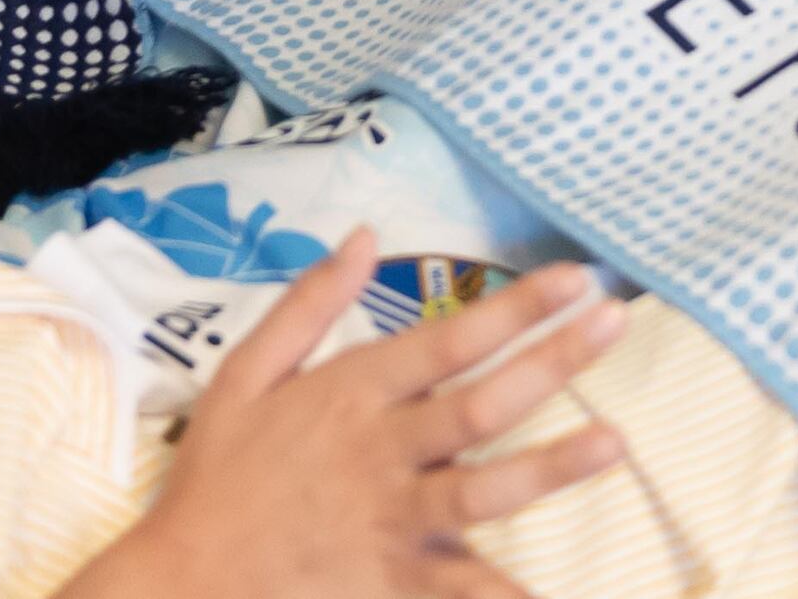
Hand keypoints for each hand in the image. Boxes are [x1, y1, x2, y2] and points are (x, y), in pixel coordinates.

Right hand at [59, 238, 628, 598]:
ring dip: (553, 464)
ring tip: (617, 443)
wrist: (180, 582)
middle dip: (554, 360)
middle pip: (482, 402)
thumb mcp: (243, 375)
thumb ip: (306, 305)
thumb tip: (362, 235)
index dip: (515, 306)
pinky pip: (462, 585)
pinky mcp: (392, 582)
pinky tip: (549, 589)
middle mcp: (379, 452)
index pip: (449, 338)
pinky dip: (504, 589)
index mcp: (350, 394)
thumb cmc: (214, 477)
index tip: (575, 277)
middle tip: (617, 323)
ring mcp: (391, 520)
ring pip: (486, 489)